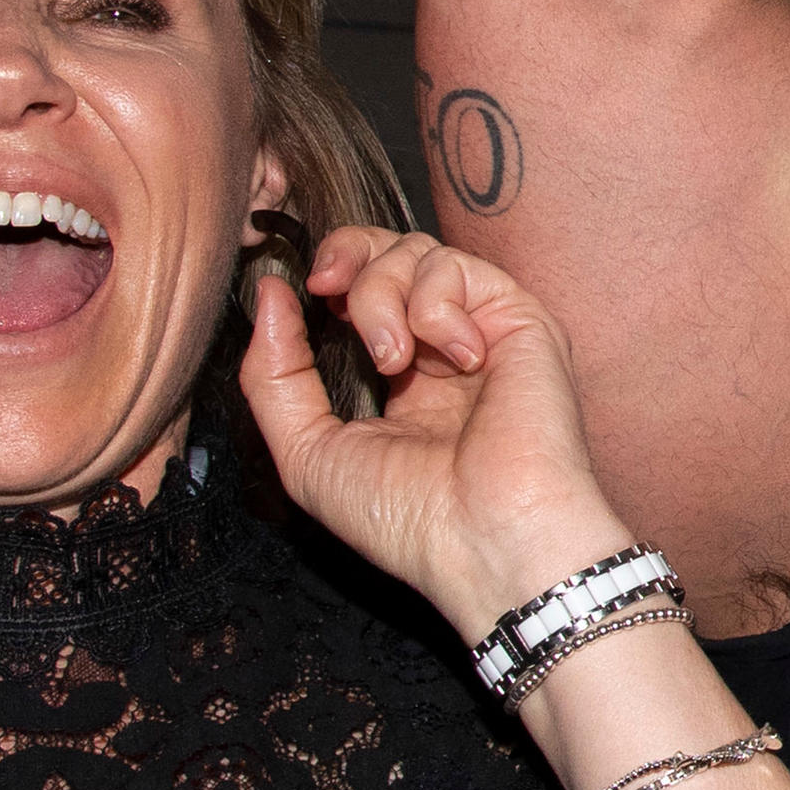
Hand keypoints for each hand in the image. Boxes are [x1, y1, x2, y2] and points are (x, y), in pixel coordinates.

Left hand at [238, 228, 632, 642]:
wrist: (484, 538)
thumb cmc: (406, 517)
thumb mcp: (306, 451)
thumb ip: (273, 374)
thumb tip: (268, 291)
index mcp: (403, 380)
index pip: (361, 290)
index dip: (329, 273)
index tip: (300, 291)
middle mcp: (444, 349)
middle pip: (389, 250)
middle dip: (347, 253)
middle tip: (327, 288)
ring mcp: (483, 332)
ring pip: (418, 252)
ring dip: (384, 296)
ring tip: (393, 359)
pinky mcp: (521, 321)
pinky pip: (461, 269)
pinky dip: (436, 306)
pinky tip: (455, 359)